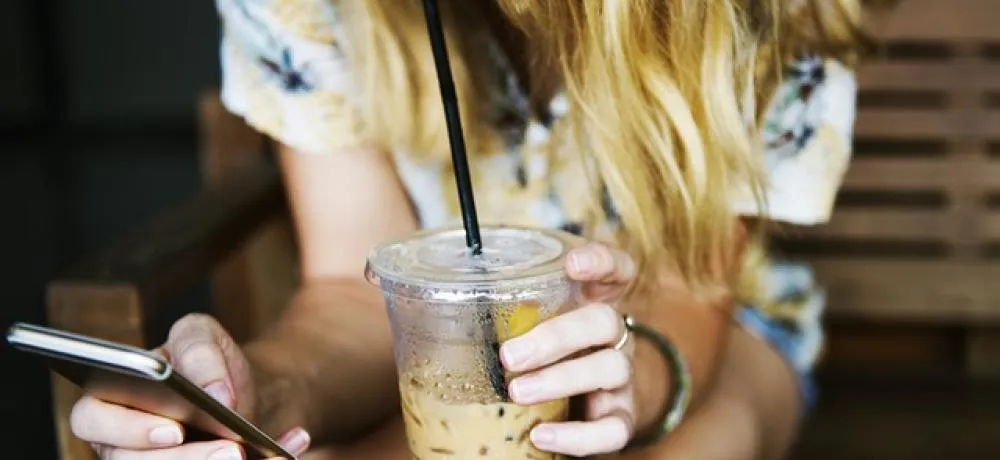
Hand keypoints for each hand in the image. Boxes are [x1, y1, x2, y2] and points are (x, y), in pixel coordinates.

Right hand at [69, 313, 310, 458]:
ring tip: (248, 454)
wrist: (243, 394)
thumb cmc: (208, 363)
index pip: (92, 420)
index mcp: (109, 400)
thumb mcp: (204, 336)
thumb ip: (201, 352)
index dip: (128, 429)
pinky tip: (282, 453)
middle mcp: (121, 444)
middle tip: (231, 451)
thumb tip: (215, 394)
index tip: (173, 430)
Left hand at [500, 242, 638, 456]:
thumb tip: (407, 308)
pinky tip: (541, 435)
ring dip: (561, 380)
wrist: (575, 411)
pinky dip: (578, 435)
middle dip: (556, 336)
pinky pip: (613, 429)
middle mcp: (612, 337)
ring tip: (517, 392)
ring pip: (610, 369)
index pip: (616, 270)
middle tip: (510, 355)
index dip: (601, 261)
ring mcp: (620, 378)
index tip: (572, 264)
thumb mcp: (520, 328)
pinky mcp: (621, 419)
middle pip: (604, 320)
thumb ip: (490, 315)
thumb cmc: (537, 357)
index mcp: (590, 303)